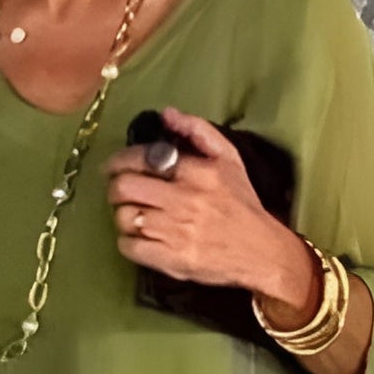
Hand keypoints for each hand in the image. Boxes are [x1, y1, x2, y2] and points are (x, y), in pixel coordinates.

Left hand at [100, 106, 312, 301]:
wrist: (260, 251)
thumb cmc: (241, 203)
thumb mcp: (229, 158)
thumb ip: (198, 130)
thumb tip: (166, 114)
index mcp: (197, 172)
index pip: (143, 158)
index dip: (119, 161)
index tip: (113, 166)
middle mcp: (184, 200)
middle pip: (125, 188)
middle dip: (114, 188)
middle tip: (118, 191)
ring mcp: (176, 232)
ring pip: (124, 218)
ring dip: (121, 215)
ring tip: (133, 215)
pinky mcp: (171, 260)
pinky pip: (129, 247)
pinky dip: (127, 242)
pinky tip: (138, 238)